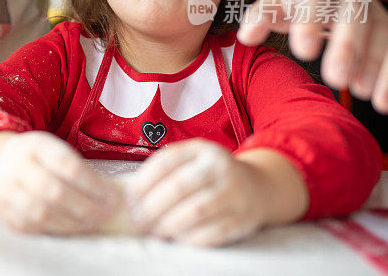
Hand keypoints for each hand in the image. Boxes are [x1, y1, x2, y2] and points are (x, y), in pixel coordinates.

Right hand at [0, 131, 116, 234]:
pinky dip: (57, 230)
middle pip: (54, 192)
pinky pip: (33, 226)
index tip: (110, 196)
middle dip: (85, 207)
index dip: (92, 185)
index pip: (67, 166)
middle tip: (105, 214)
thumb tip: (107, 195)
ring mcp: (7, 191)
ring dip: (72, 223)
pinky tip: (72, 228)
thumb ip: (77, 168)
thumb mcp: (54, 150)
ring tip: (92, 224)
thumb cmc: (38, 158)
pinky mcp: (5, 213)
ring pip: (42, 213)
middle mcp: (17, 167)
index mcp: (35, 146)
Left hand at [124, 140, 266, 246]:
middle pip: (179, 187)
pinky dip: (191, 238)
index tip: (128, 199)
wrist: (258, 187)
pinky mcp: (244, 218)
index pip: (166, 161)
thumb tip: (130, 196)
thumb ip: (165, 171)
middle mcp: (220, 167)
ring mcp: (235, 193)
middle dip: (152, 207)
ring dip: (169, 224)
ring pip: (196, 211)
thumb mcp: (192, 160)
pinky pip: (214, 232)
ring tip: (155, 231)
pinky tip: (178, 238)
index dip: (143, 181)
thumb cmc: (209, 175)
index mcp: (201, 149)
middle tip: (137, 221)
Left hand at [238, 0, 387, 113]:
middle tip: (336, 78)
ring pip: (379, 34)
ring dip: (373, 64)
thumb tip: (246, 36)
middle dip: (347, 47)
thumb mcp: (275, 0)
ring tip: (359, 91)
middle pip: (354, 16)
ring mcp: (373, 10)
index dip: (310, 23)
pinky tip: (382, 102)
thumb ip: (260, 17)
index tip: (303, 52)